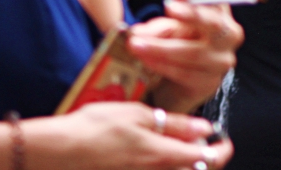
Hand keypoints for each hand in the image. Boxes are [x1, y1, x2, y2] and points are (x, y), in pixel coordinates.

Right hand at [27, 102, 232, 169]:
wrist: (56, 152)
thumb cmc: (95, 128)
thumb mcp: (139, 115)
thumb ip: (175, 125)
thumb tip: (204, 129)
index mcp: (162, 156)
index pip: (206, 159)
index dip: (221, 150)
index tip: (224, 141)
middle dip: (204, 160)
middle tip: (204, 145)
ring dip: (183, 164)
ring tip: (180, 149)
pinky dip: (162, 165)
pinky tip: (156, 154)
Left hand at [128, 0, 243, 113]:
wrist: (181, 84)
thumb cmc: (178, 46)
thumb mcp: (168, 29)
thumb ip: (157, 27)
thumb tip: (138, 32)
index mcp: (219, 12)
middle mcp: (227, 34)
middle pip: (213, 22)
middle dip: (190, 14)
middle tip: (168, 7)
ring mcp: (221, 59)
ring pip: (194, 52)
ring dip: (162, 47)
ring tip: (137, 44)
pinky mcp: (209, 82)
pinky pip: (185, 73)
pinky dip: (162, 66)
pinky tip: (146, 60)